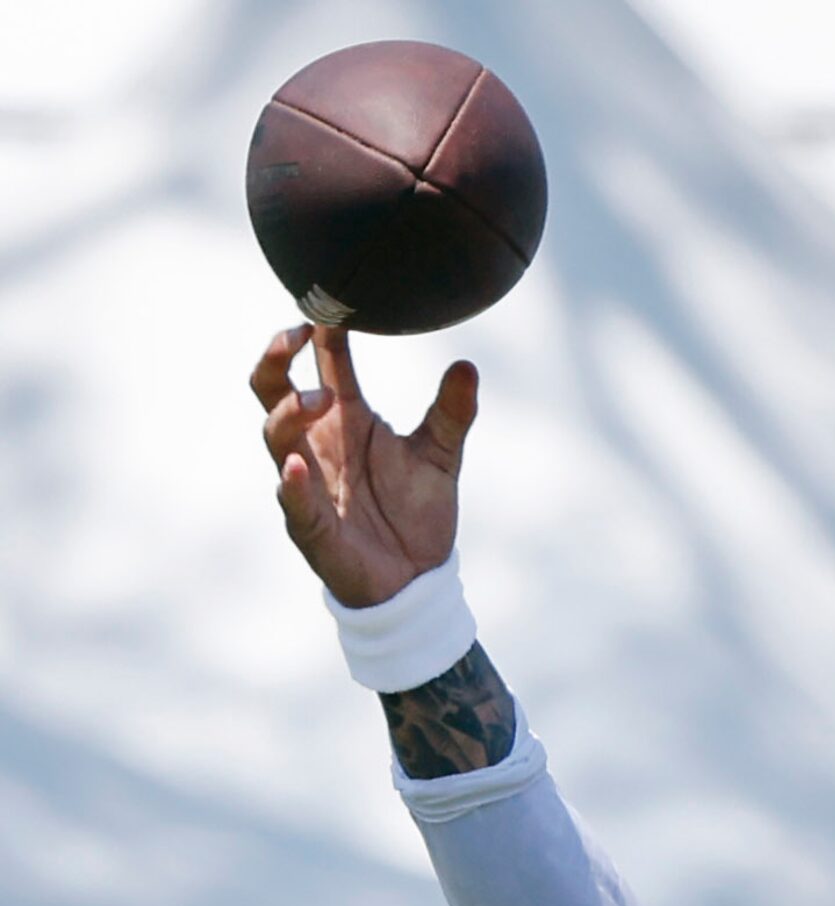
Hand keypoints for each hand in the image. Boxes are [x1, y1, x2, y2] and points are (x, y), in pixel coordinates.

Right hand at [250, 323, 476, 606]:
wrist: (418, 580)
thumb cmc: (416, 513)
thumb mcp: (440, 456)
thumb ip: (451, 413)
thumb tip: (467, 365)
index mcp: (346, 420)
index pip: (324, 365)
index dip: (320, 333)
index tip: (330, 302)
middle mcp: (318, 443)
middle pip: (272, 389)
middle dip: (276, 359)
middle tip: (298, 333)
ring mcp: (309, 483)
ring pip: (276, 437)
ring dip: (290, 412)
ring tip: (320, 398)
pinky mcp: (312, 526)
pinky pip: (292, 501)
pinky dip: (293, 484)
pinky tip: (300, 467)